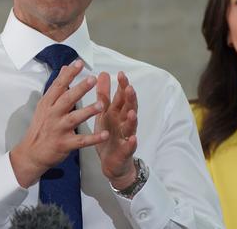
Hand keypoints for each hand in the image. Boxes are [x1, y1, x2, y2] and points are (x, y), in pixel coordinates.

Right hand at [10, 60, 109, 187]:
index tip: (79, 63)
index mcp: (48, 104)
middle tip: (92, 79)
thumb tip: (65, 68)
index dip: (69, 74)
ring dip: (88, 111)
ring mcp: (59, 129)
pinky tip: (104, 134)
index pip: (58, 86)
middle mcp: (53, 115)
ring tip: (101, 105)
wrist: (32, 153)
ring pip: (74, 119)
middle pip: (67, 99)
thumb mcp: (45, 105)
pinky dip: (93, 138)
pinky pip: (81, 141)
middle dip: (80, 89)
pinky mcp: (65, 144)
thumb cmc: (41, 127)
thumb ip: (57, 87)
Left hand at [94, 71, 137, 189]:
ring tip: (131, 112)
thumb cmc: (109, 134)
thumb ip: (104, 94)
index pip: (122, 97)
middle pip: (129, 108)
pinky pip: (129, 147)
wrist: (112, 162)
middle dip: (130, 99)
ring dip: (132, 119)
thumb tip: (104, 73)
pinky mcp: (125, 152)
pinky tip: (133, 139)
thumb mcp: (104, 113)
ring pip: (131, 126)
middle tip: (129, 88)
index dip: (123, 86)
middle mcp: (124, 123)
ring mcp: (125, 137)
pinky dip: (131, 143)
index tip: (121, 74)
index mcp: (117, 113)